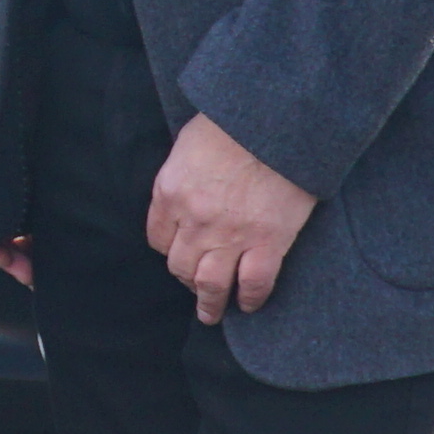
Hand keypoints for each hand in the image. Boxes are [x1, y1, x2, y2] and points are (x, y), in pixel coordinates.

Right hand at [0, 77, 30, 284]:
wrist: (35, 71)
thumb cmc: (4, 92)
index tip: (1, 257)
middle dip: (3, 254)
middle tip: (25, 270)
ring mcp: (2, 182)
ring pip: (5, 228)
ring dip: (19, 249)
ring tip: (38, 263)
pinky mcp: (27, 183)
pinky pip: (26, 216)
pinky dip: (33, 234)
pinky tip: (47, 242)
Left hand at [144, 111, 313, 322]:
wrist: (276, 119)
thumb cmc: (234, 122)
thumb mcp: (189, 143)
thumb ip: (183, 173)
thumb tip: (188, 189)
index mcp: (170, 193)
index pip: (157, 237)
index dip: (169, 248)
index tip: (180, 251)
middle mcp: (194, 220)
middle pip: (180, 265)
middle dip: (187, 279)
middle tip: (196, 286)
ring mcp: (230, 234)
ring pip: (211, 284)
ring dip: (210, 304)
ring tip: (212, 313)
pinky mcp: (267, 241)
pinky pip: (253, 283)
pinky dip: (249, 298)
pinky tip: (248, 304)